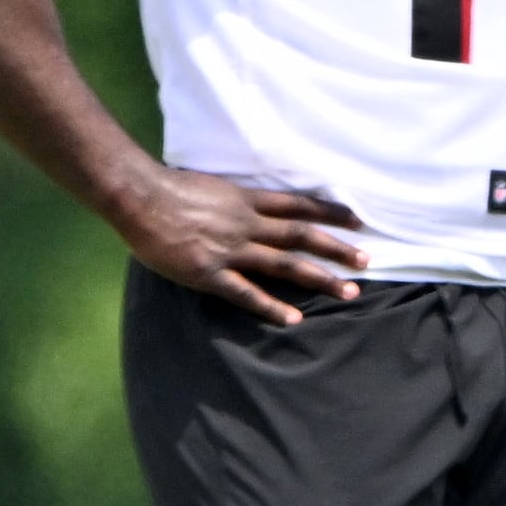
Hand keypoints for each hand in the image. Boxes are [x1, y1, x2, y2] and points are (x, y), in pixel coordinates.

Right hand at [113, 168, 366, 324]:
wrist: (137, 196)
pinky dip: (272, 306)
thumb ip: (236, 200)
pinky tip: (294, 319)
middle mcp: (247, 224)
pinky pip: (246, 293)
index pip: (300, 205)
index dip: (331, 212)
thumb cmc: (167, 188)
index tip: (358, 221)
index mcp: (247, 201)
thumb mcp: (213, 185)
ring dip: (319, 279)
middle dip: (338, 249)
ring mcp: (230, 250)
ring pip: (285, 265)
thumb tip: (253, 204)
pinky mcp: (209, 273)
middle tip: (368, 260)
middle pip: (303, 236)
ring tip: (349, 292)